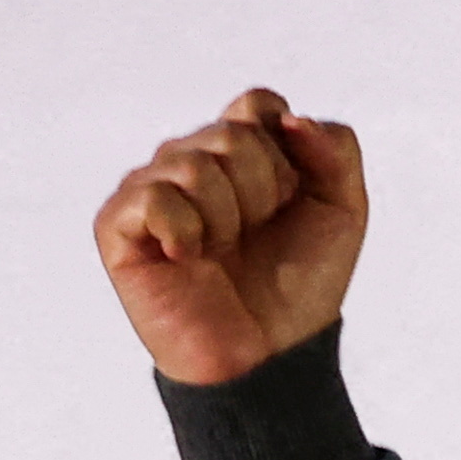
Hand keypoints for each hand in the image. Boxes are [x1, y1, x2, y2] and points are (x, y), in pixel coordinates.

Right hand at [94, 89, 367, 389]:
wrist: (272, 355)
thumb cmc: (300, 286)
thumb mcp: (343, 212)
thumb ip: (336, 150)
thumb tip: (292, 117)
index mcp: (236, 153)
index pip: (256, 104)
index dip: (285, 154)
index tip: (290, 202)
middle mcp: (189, 161)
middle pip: (233, 134)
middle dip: (263, 193)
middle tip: (254, 237)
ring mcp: (150, 189)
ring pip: (195, 164)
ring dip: (228, 219)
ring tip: (221, 253)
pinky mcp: (118, 225)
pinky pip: (153, 195)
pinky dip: (184, 230)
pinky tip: (187, 258)